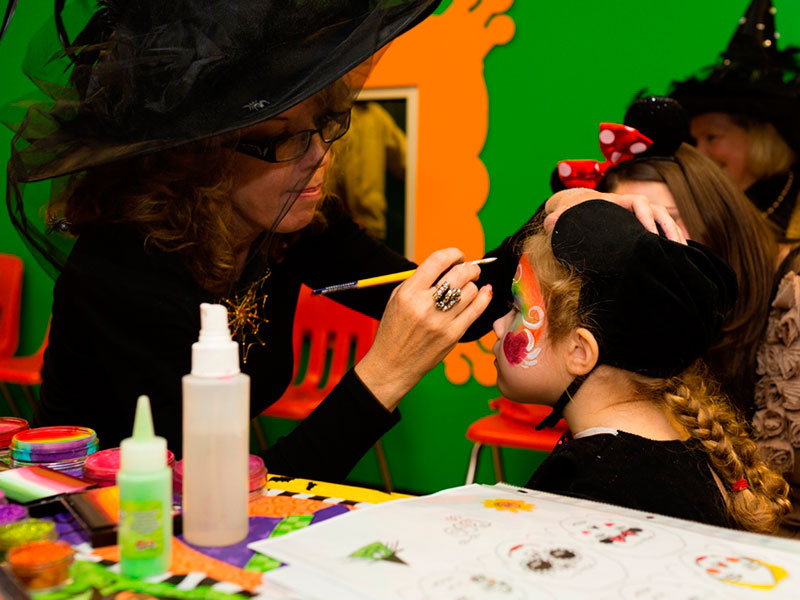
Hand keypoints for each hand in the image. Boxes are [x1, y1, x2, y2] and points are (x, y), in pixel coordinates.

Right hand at [355, 248, 492, 410]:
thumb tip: (447, 264)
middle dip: (470, 267)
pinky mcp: (453, 336)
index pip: (438, 261)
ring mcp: (441, 322)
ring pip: (471, 290)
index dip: (453, 253)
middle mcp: (425, 305)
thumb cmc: (394, 330)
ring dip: (472, 285)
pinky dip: (484, 297)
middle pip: (459, 274)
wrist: (393, 365)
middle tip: (470, 269)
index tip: (458, 256)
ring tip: (467, 288)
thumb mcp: (397, 299)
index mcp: (408, 293)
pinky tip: (484, 292)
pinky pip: (476, 310)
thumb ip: (419, 280)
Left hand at [543, 188, 686, 244]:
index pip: (638, 202)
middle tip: (675, 248)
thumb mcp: (563, 215)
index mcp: (616, 201)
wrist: (578, 208)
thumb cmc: (572, 213)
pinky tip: (681, 256)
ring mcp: (640, 216)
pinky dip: (672, 240)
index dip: (646, 216)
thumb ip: (556, 219)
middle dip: (668, 228)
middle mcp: (632, 206)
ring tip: (683, 254)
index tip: (650, 233)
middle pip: (658, 211)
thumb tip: (550, 224)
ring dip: (675, 235)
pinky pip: (663, 230)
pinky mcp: (643, 226)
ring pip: (665, 221)